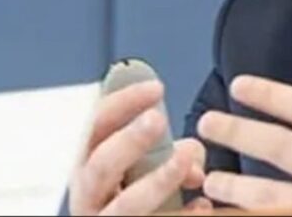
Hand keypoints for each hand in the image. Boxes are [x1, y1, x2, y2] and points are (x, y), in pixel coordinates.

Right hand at [68, 80, 212, 214]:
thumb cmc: (137, 194)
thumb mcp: (142, 165)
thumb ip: (163, 149)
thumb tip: (191, 151)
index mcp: (90, 164)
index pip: (96, 126)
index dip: (123, 103)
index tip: (155, 87)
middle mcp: (90, 194)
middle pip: (101, 165)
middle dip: (129, 140)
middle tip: (157, 119)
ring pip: (126, 203)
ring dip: (159, 180)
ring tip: (188, 165)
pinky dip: (181, 214)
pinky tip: (202, 205)